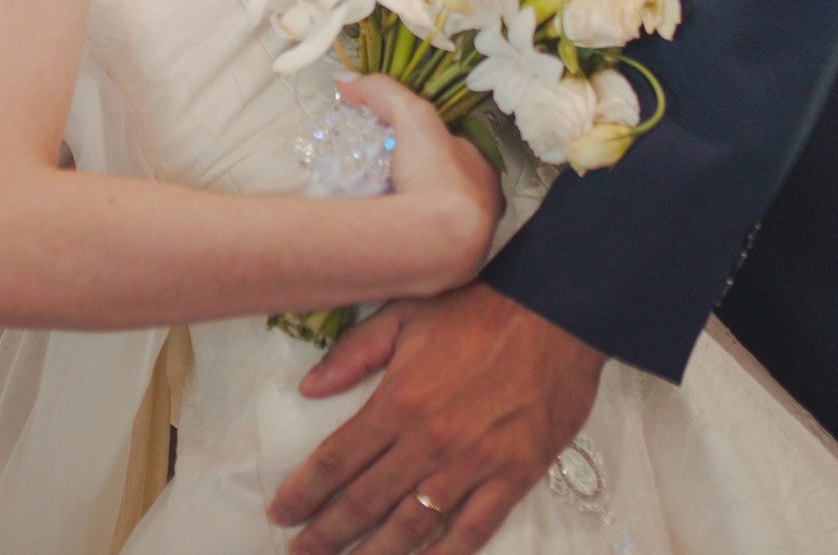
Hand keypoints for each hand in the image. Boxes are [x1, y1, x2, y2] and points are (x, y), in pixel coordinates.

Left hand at [271, 282, 603, 554]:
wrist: (556, 310)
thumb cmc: (479, 307)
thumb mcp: (404, 314)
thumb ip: (353, 353)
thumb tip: (309, 388)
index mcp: (397, 401)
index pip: (335, 461)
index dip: (302, 494)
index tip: (280, 514)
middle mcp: (428, 440)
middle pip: (363, 503)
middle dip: (325, 536)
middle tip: (299, 554)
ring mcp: (472, 464)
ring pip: (410, 527)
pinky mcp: (513, 477)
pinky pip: (471, 532)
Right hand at [335, 73, 500, 291]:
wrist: (437, 241)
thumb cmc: (436, 175)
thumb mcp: (411, 117)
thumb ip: (382, 92)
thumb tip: (345, 78)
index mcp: (484, 172)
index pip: (460, 154)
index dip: (432, 147)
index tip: (403, 147)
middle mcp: (484, 208)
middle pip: (448, 189)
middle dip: (421, 183)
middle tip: (385, 177)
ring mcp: (470, 242)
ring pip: (439, 222)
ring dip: (414, 214)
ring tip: (379, 206)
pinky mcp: (449, 269)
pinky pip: (425, 248)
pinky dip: (408, 240)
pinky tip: (385, 234)